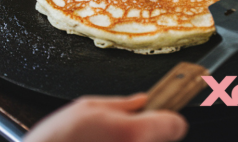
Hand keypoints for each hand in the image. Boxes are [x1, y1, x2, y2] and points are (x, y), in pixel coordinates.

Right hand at [24, 94, 187, 141]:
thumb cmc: (61, 137)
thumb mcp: (89, 106)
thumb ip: (122, 104)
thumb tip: (141, 101)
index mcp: (135, 131)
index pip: (176, 123)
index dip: (169, 115)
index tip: (163, 110)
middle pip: (163, 138)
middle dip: (149, 130)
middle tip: (124, 126)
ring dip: (134, 141)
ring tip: (106, 139)